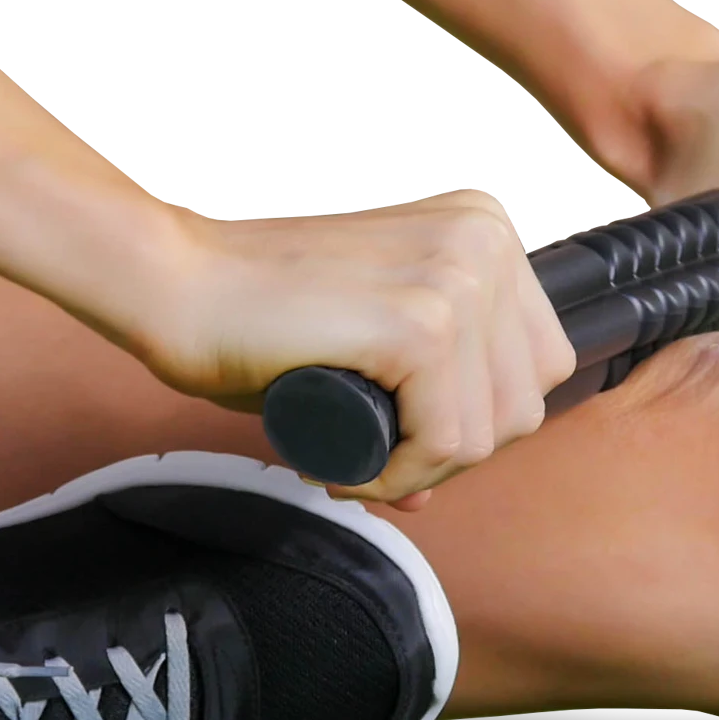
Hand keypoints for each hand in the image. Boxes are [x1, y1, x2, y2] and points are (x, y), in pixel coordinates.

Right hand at [138, 194, 575, 510]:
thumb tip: (434, 488)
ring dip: (421, 469)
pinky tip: (346, 462)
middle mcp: (489, 241)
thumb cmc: (265, 313)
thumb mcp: (373, 347)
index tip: (409, 432)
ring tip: (354, 459)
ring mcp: (460, 277)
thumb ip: (423, 397)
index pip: (541, 363)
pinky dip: (398, 472)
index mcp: (490, 231)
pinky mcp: (423, 323)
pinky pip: (444, 441)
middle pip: (525, 401)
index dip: (480, 418)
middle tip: (378, 456)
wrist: (177, 283)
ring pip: (488, 431)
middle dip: (455, 451)